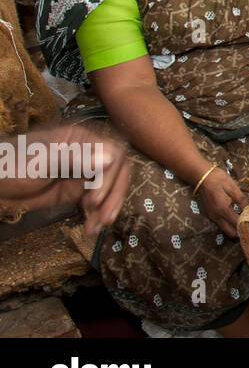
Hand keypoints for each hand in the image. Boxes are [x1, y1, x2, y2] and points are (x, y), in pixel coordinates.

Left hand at [0, 126, 130, 232]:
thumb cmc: (12, 164)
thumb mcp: (42, 160)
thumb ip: (75, 158)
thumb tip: (110, 159)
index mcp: (82, 140)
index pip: (112, 154)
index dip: (109, 177)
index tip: (95, 198)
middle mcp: (88, 155)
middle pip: (116, 173)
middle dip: (112, 196)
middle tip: (104, 217)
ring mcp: (83, 174)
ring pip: (109, 189)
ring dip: (107, 208)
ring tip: (97, 226)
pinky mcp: (76, 191)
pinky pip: (95, 202)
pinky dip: (96, 215)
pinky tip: (91, 227)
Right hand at [197, 167, 246, 236]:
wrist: (201, 176)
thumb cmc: (218, 179)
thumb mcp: (232, 187)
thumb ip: (241, 199)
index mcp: (222, 208)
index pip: (237, 223)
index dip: (247, 225)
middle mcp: (216, 216)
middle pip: (230, 232)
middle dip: (240, 233)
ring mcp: (211, 216)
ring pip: (225, 229)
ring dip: (234, 229)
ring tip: (245, 223)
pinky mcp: (209, 214)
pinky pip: (220, 224)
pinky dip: (228, 224)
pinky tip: (236, 218)